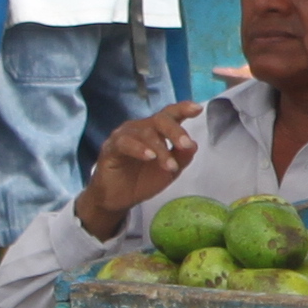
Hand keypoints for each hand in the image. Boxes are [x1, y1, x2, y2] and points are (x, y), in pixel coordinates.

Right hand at [78, 99, 207, 233]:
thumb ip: (182, 158)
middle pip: (160, 119)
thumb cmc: (143, 180)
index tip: (197, 109)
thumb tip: (194, 144)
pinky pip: (125, 143)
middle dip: (175, 131)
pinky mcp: (111, 147)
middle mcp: (141, 127)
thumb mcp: (169, 171)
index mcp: (157, 130)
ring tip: (169, 165)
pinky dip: (139, 149)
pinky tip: (149, 157)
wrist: (118, 198)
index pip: (170, 114)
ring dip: (161, 149)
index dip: (183, 109)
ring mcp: (125, 135)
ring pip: (145, 133)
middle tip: (185, 145)